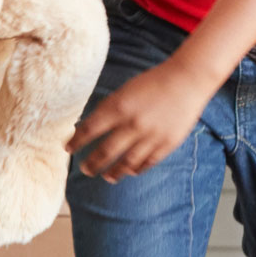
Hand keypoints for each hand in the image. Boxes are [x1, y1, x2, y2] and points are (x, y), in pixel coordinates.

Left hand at [68, 60, 217, 182]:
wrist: (187, 80)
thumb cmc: (153, 82)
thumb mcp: (126, 90)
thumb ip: (110, 108)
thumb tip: (90, 127)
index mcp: (119, 107)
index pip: (89, 130)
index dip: (76, 142)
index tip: (68, 148)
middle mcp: (133, 124)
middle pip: (106, 151)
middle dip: (92, 163)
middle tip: (85, 169)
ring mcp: (151, 136)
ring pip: (127, 162)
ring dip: (113, 172)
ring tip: (106, 176)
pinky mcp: (167, 143)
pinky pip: (148, 162)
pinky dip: (137, 169)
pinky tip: (130, 171)